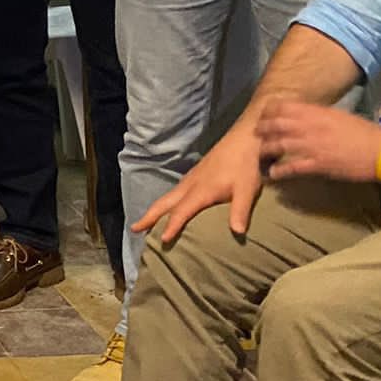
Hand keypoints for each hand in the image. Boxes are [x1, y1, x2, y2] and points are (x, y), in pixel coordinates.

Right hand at [133, 121, 264, 244]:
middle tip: (133, 229)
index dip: (171, 226)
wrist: (243, 140)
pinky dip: (165, 202)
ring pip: (167, 196)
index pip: (181, 212)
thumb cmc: (245, 166)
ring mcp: (190, 178)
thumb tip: (237, 232)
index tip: (161, 240)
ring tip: (146, 222)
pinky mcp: (195, 174)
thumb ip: (239, 211)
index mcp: (200, 191)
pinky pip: (174, 191)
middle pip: (164, 203)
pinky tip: (169, 205)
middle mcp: (190, 185)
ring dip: (154, 209)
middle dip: (149, 216)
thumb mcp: (247, 190)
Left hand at [257, 97, 380, 182]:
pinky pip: (292, 167)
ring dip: (266, 150)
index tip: (263, 114)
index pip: (282, 107)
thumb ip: (317, 114)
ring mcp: (312, 146)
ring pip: (279, 145)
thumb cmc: (363, 132)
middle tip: (256, 133)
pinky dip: (280, 171)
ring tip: (260, 153)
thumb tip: (302, 113)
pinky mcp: (318, 165)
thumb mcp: (337, 115)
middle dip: (262, 129)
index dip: (268, 110)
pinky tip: (272, 174)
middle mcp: (309, 127)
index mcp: (315, 113)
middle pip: (275, 125)